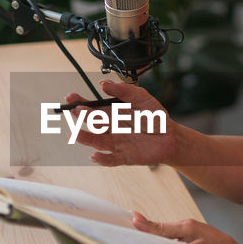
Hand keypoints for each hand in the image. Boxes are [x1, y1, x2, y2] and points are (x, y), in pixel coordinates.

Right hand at [65, 80, 179, 166]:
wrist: (171, 136)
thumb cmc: (155, 117)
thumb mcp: (142, 97)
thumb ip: (124, 90)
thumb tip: (104, 84)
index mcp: (112, 113)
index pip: (92, 107)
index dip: (80, 102)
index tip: (71, 97)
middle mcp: (111, 128)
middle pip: (92, 123)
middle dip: (83, 117)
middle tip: (77, 111)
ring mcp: (116, 143)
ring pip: (97, 141)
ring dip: (85, 138)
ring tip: (75, 133)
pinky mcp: (125, 157)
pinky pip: (111, 159)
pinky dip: (102, 159)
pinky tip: (95, 156)